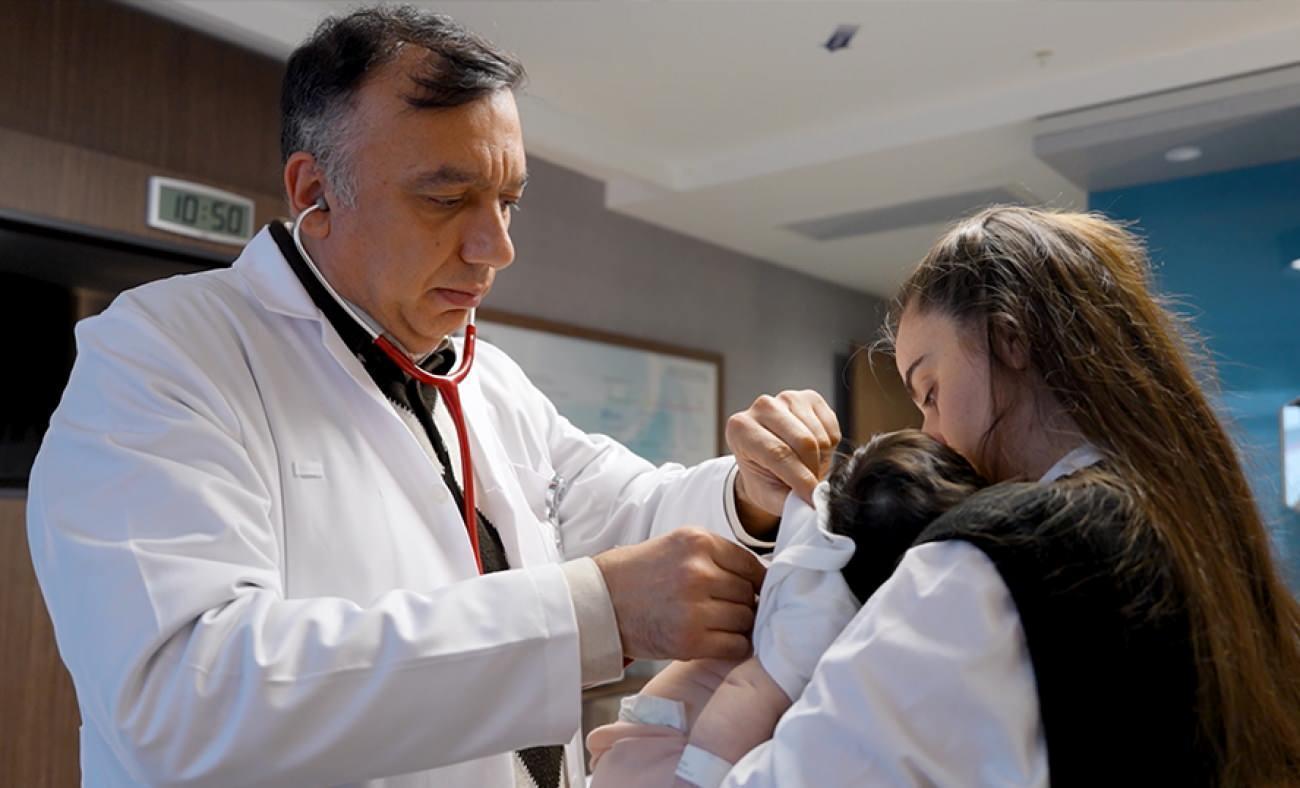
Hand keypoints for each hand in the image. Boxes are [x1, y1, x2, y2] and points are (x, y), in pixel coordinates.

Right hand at [593, 528, 765, 660]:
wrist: (598, 602)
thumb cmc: (638, 575)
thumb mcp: (676, 546)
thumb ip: (716, 556)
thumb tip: (760, 579)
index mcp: (697, 541)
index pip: (751, 564)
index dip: (753, 581)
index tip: (748, 591)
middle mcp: (698, 571)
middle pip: (749, 593)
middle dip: (742, 603)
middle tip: (723, 610)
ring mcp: (694, 606)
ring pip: (745, 619)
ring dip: (737, 625)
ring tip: (715, 624)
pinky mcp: (689, 639)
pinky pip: (735, 645)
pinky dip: (732, 646)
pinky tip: (715, 641)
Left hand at [726, 390, 840, 516]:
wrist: (770, 463)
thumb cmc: (766, 478)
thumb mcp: (769, 496)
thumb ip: (788, 501)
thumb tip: (814, 502)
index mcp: (740, 428)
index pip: (778, 453)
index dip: (800, 479)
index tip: (812, 497)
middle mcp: (761, 407)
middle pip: (803, 442)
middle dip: (813, 470)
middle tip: (810, 486)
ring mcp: (786, 398)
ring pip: (819, 436)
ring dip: (820, 460)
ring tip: (807, 467)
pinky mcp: (809, 397)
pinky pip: (831, 428)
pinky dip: (829, 447)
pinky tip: (814, 451)